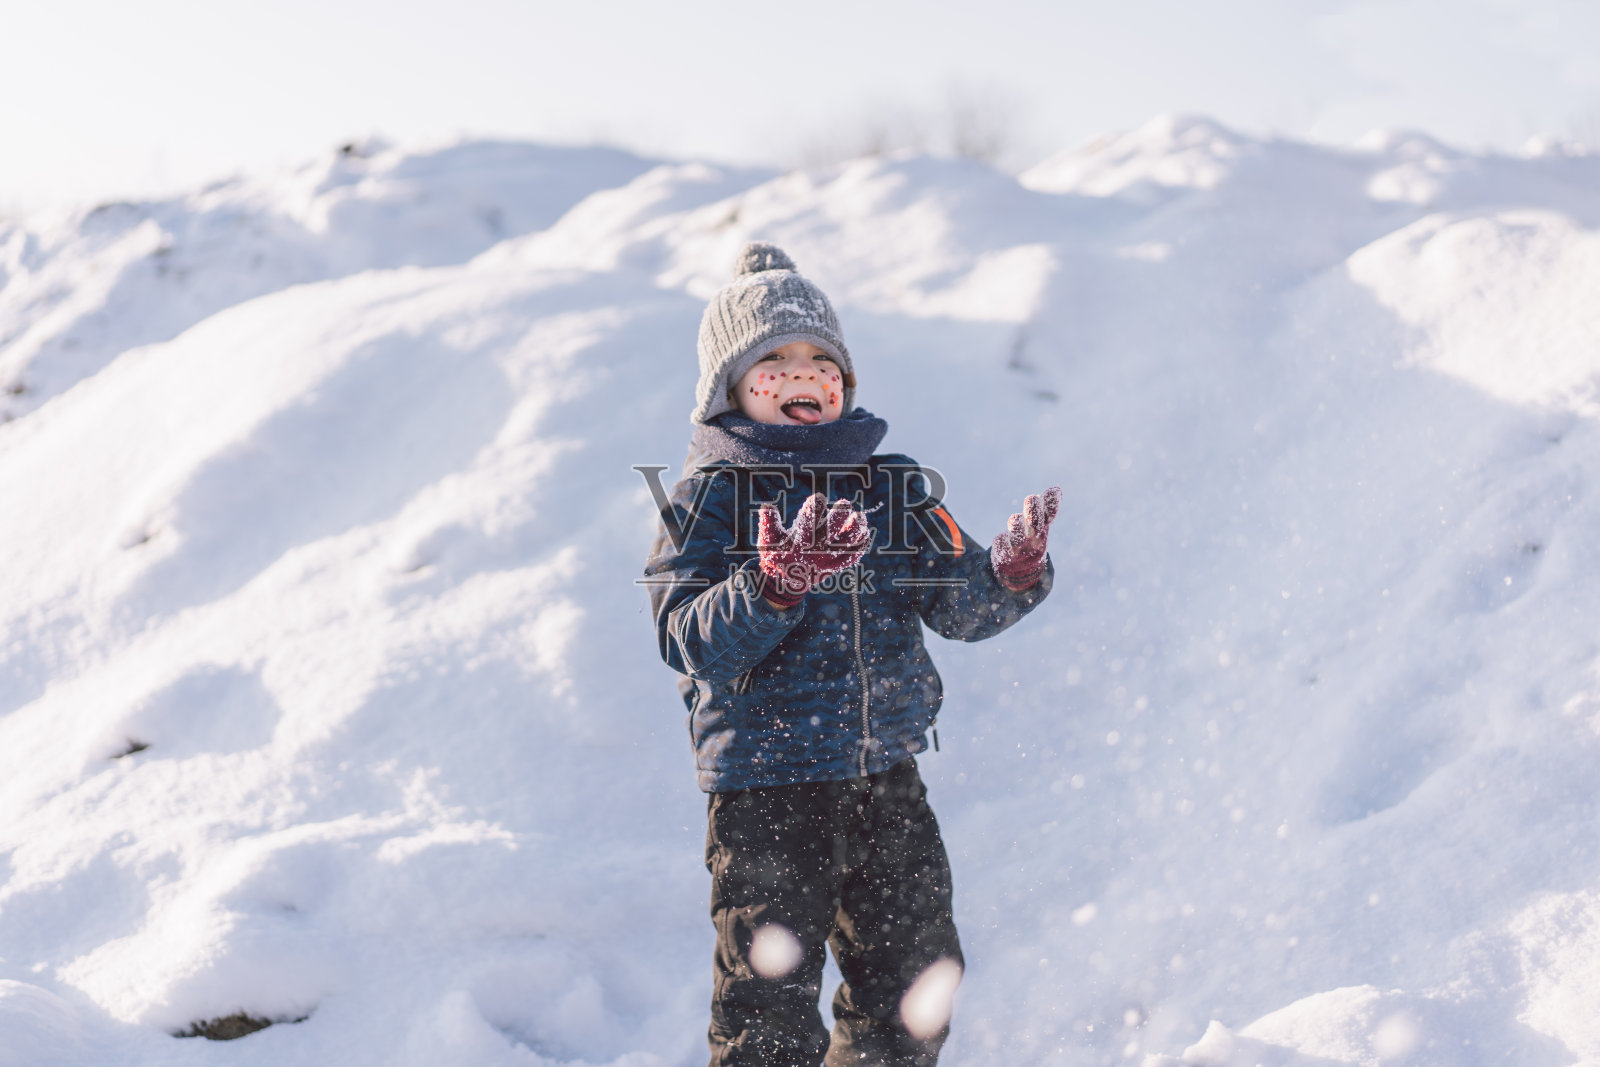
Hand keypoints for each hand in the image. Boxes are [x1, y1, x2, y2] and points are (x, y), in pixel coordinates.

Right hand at [757, 493, 871, 607]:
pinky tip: (866, 533)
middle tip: (845, 503)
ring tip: (861, 516)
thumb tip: (766, 505)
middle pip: (830, 533)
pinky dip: (861, 546)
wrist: (784, 583)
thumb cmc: (777, 555)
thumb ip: (768, 522)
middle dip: (839, 516)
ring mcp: (825, 561)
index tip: (819, 497)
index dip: (814, 508)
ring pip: (845, 545)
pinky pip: (851, 558)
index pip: (807, 523)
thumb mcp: (767, 539)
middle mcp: (813, 553)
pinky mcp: (834, 567)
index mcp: (796, 544)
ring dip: (855, 530)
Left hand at [990, 486, 1060, 591]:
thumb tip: (1057, 489)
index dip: (1051, 504)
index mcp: (1041, 528)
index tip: (1054, 491)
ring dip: (1017, 526)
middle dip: (1033, 511)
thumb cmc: (1030, 538)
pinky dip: (1000, 542)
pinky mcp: (1005, 555)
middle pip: (1035, 525)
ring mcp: (1019, 547)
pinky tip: (1000, 538)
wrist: (1020, 570)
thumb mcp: (1040, 523)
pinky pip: (1001, 547)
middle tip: (1031, 498)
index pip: (1049, 515)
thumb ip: (1046, 506)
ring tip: (1015, 519)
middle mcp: (1032, 538)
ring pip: (1019, 537)